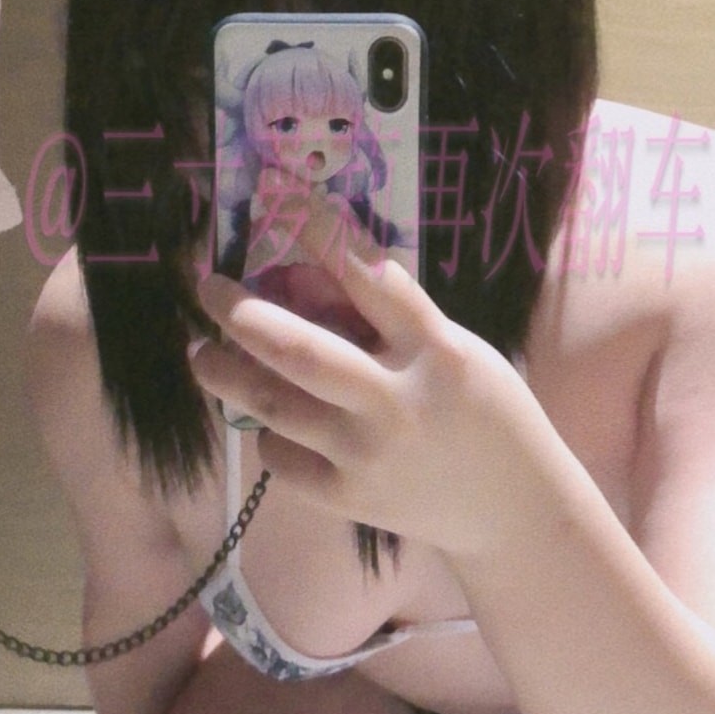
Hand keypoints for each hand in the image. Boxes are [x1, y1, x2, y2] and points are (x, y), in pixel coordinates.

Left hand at [190, 194, 536, 557]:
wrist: (512, 510)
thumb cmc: (484, 413)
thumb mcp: (458, 350)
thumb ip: (388, 319)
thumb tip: (303, 278)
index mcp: (435, 350)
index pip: (370, 278)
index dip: (322, 234)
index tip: (284, 203)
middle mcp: (397, 401)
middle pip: (299, 350)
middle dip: (241, 313)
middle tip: (207, 288)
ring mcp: (368, 455)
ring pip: (273, 406)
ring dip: (225, 373)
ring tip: (201, 354)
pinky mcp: (349, 499)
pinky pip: (283, 458)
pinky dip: (269, 434)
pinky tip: (271, 422)